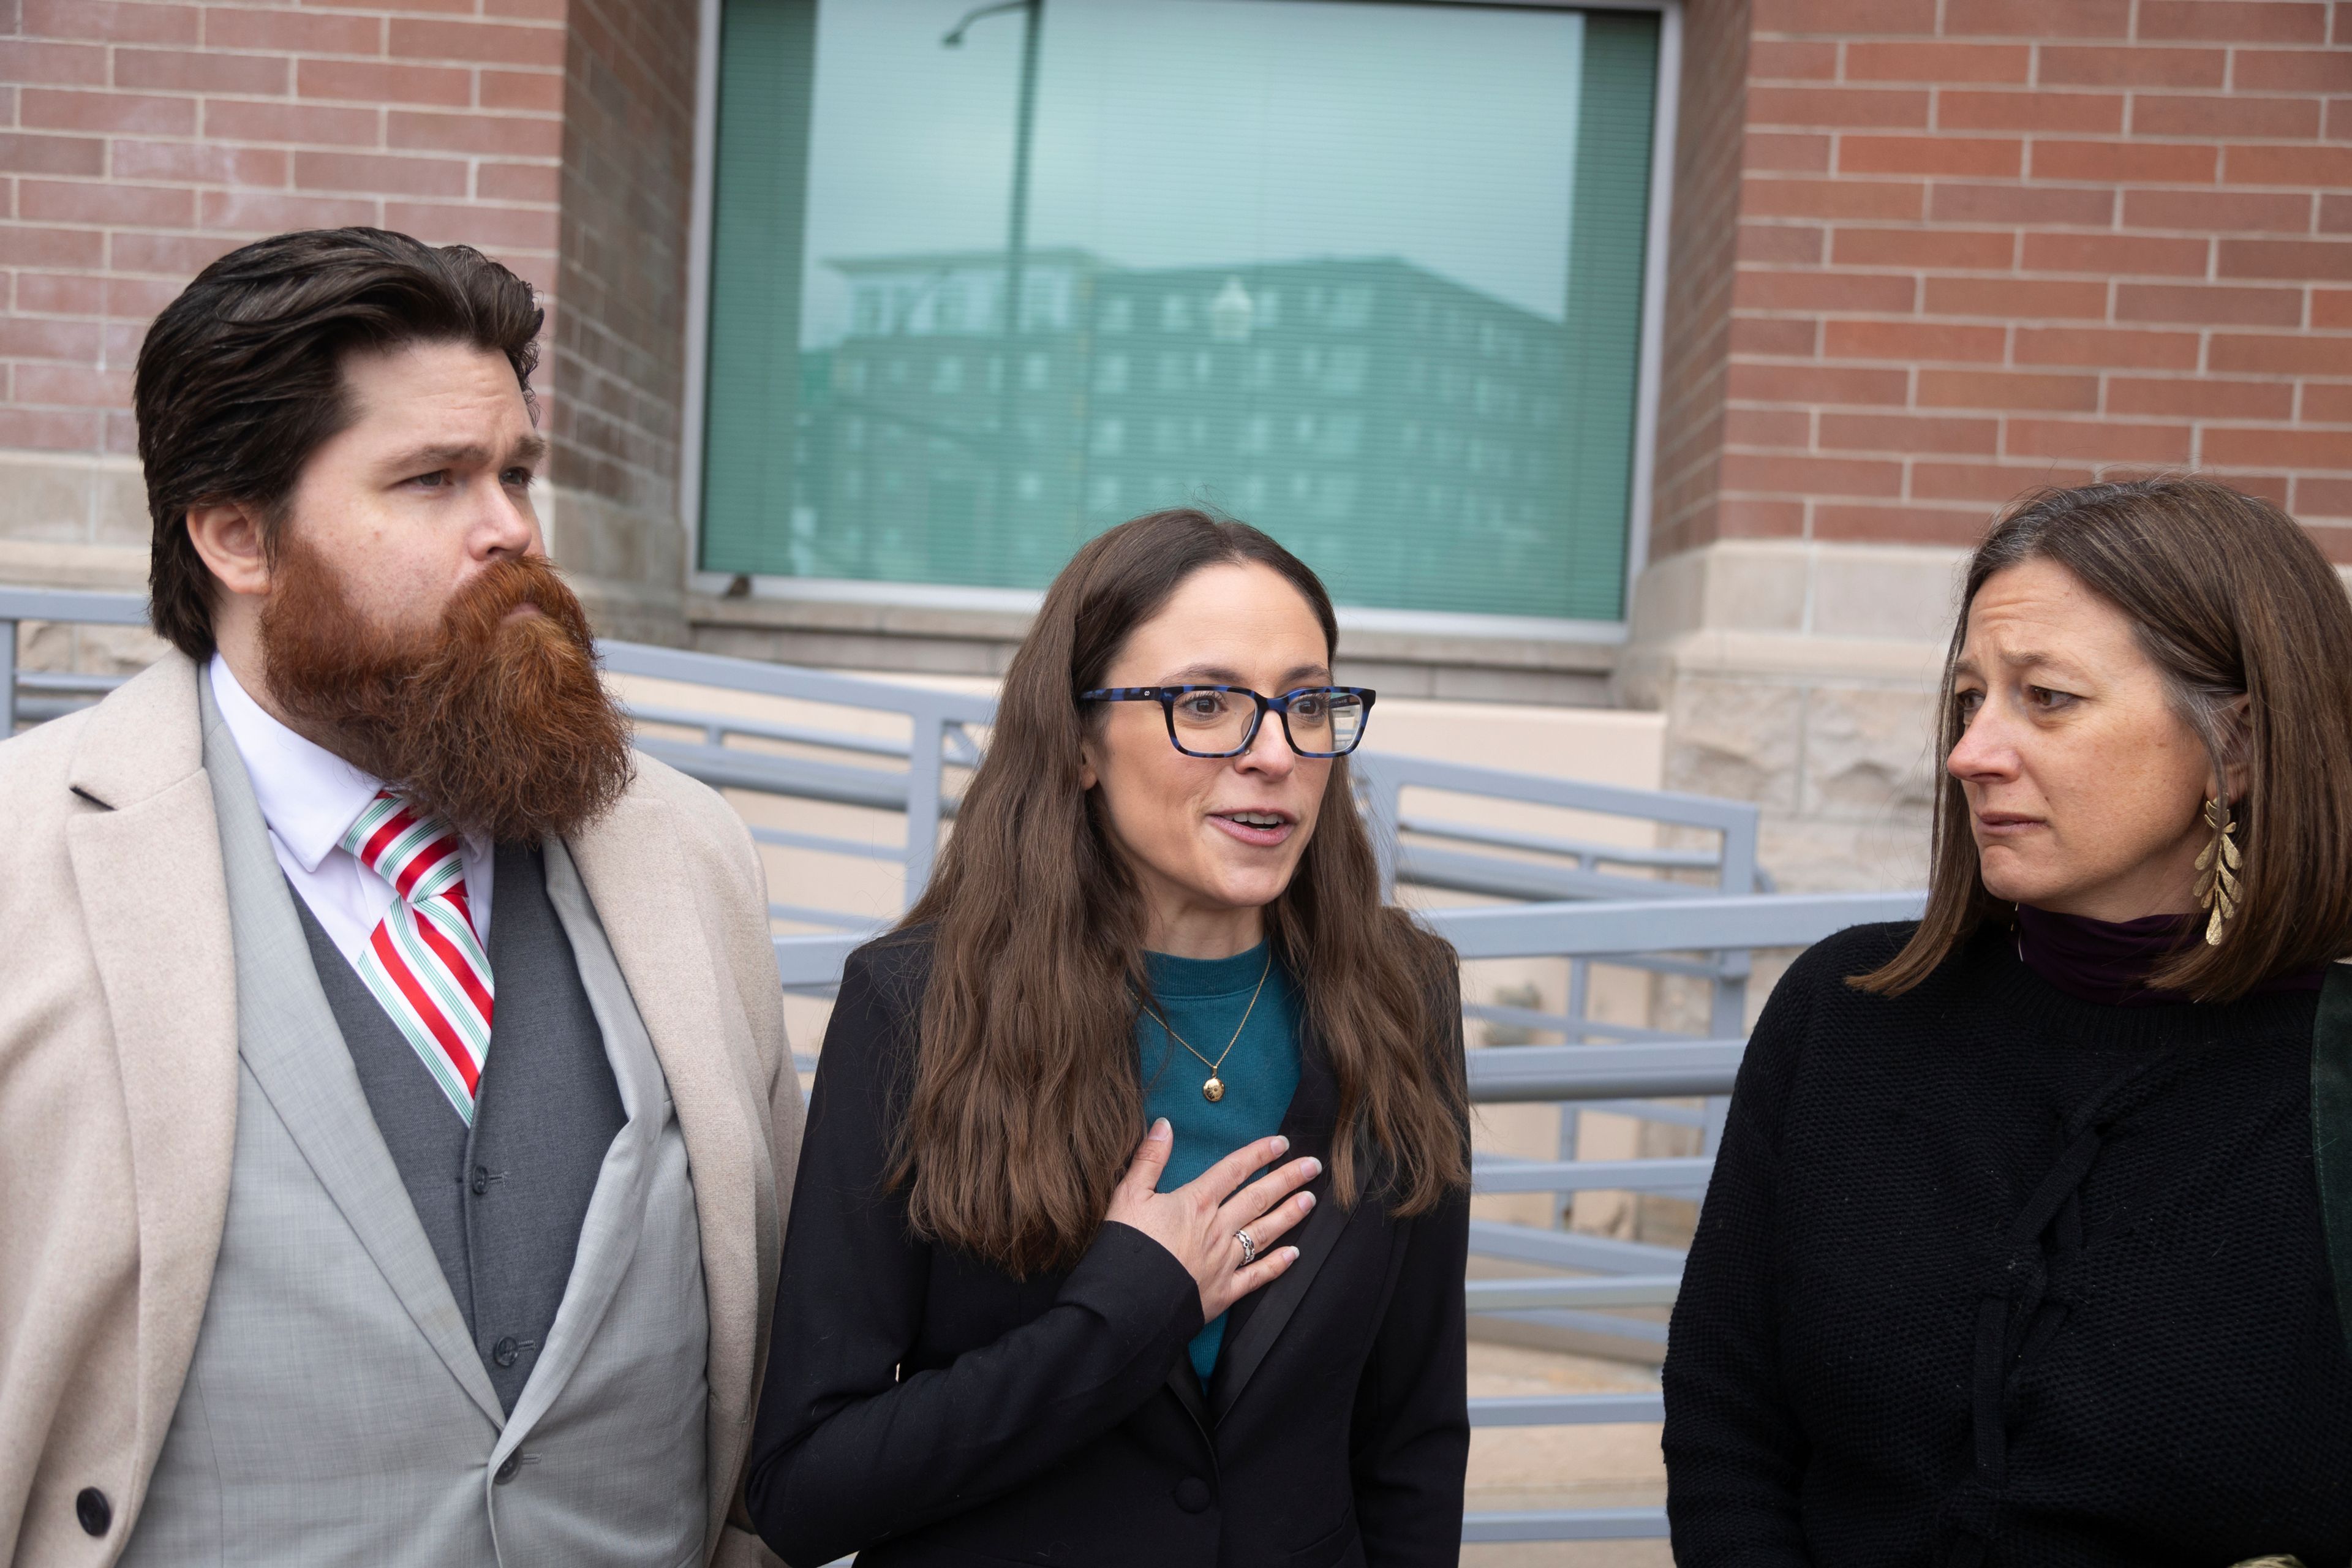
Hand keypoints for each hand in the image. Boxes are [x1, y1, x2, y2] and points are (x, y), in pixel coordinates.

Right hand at [1105, 1120, 1320, 1322]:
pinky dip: (1277, 1265)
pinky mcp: (1223, 1292)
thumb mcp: (1128, 1195)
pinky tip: (1294, 1255)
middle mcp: (1217, 1229)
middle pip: (1259, 1198)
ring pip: (1264, 1232)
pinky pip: (1257, 1276)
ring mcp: (1224, 1261)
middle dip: (1288, 1179)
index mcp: (1195, 1203)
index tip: (1281, 1143)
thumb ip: (1149, 1158)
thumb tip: (1164, 1124)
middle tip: (1313, 1167)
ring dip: (1290, 1215)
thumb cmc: (1126, 1247)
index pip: (1234, 1170)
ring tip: (1310, 1200)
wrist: (1127, 1302)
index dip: (1259, 1154)